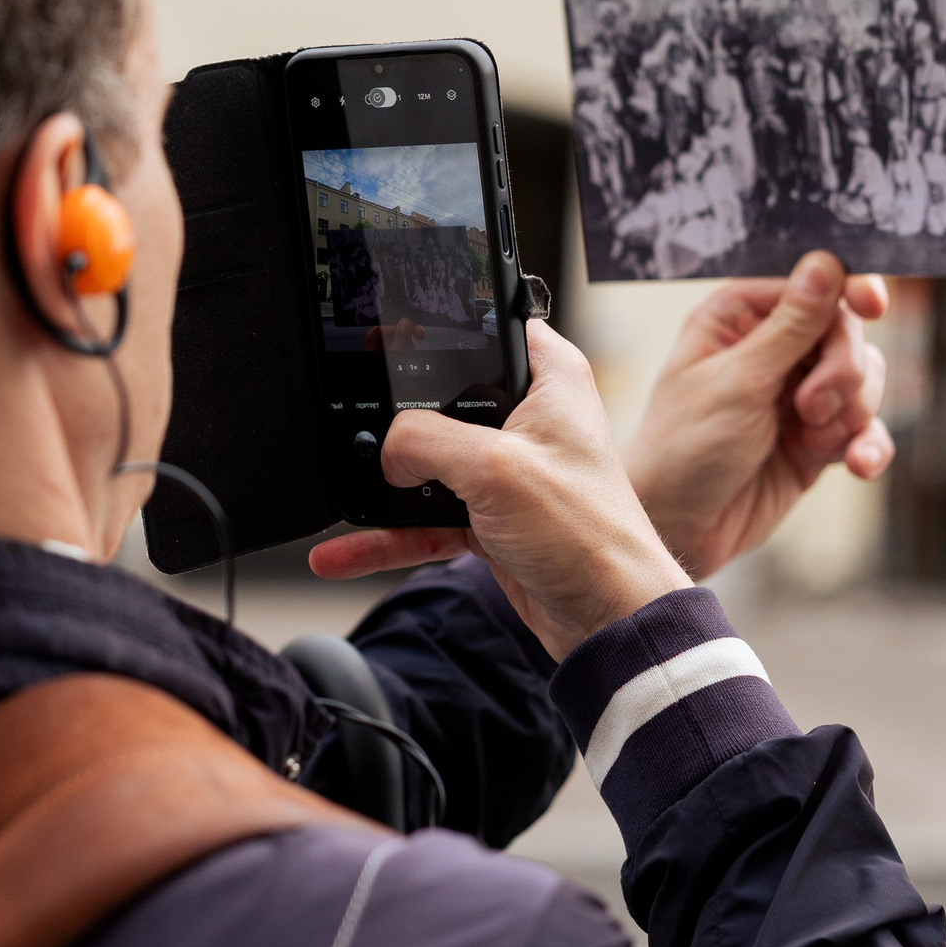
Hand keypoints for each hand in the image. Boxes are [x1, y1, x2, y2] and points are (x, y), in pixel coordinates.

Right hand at [308, 322, 689, 658]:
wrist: (606, 617)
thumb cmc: (586, 534)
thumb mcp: (494, 468)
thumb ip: (427, 441)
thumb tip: (387, 449)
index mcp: (550, 380)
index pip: (491, 329)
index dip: (442, 332)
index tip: (386, 337)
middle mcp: (531, 419)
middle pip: (446, 400)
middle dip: (399, 421)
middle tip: (354, 425)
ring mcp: (509, 471)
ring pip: (430, 465)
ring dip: (386, 489)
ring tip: (339, 497)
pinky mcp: (493, 517)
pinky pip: (428, 517)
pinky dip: (390, 535)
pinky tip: (348, 549)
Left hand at [622, 251, 891, 579]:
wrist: (679, 528)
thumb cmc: (685, 446)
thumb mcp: (739, 380)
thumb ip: (791, 326)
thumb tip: (826, 262)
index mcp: (740, 315)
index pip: (812, 285)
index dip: (848, 291)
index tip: (872, 305)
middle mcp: (772, 347)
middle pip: (848, 333)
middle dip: (842, 372)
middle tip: (809, 409)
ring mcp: (798, 394)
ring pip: (864, 380)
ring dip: (851, 411)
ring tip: (812, 441)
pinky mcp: (816, 440)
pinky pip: (864, 429)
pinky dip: (866, 445)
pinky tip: (856, 466)